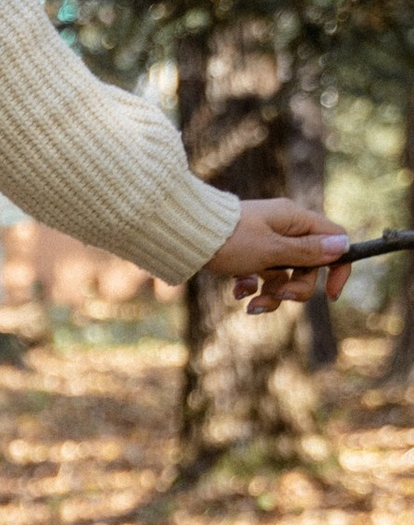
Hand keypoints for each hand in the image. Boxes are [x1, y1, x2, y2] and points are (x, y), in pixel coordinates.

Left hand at [203, 198, 350, 310]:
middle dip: (296, 288)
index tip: (331, 294)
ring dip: (272, 293)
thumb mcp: (272, 250)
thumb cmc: (229, 240)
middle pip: (307, 264)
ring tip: (252, 305)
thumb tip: (342, 246)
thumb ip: (307, 252)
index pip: (333, 239)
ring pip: (282, 274)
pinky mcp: (245, 252)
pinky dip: (252, 287)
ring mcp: (263, 240)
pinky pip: (260, 274)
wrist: (182, 235)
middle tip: (279, 298)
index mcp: (295, 219)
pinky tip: (238, 293)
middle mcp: (282, 227)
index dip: (338, 267)